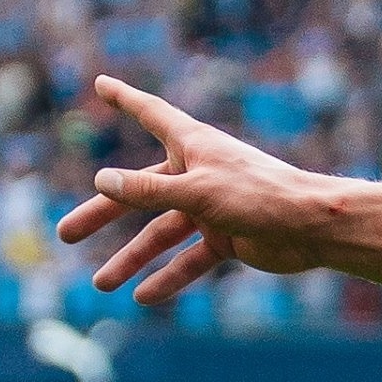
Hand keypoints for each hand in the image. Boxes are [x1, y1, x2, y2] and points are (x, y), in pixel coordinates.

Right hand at [55, 77, 336, 307]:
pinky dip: (170, 276)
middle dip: (103, 213)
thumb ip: (150, 190)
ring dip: (133, 258)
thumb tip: (102, 181)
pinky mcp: (228, 237)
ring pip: (161, 233)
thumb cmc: (261, 196)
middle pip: (139, 192)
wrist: (315, 227)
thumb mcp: (197, 192)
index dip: (125, 100)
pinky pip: (191, 259)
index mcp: (193, 146)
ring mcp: (212, 207)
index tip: (102, 85)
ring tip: (101, 283)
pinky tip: (144, 296)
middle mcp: (198, 173)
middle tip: (66, 234)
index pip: (151, 115)